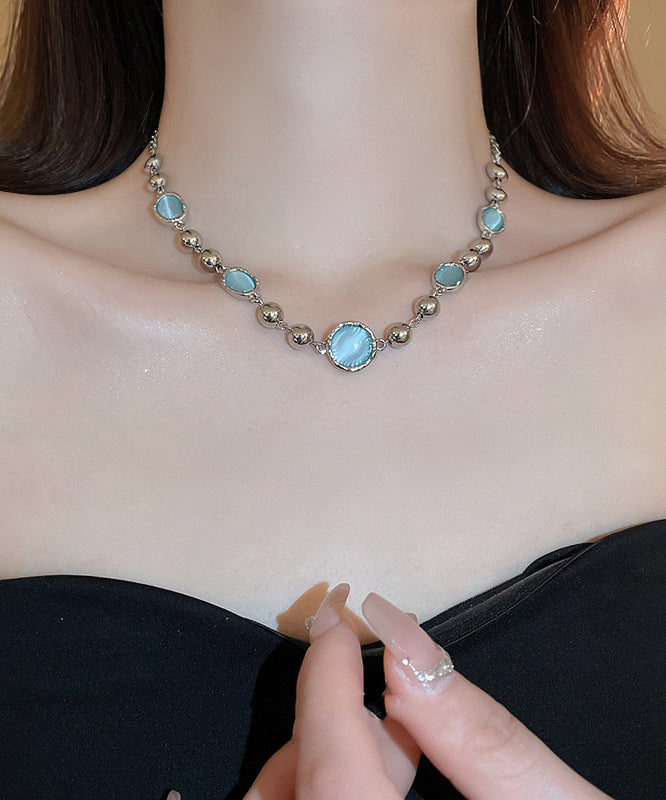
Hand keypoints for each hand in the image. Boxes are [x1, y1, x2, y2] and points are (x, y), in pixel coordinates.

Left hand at [242, 584, 615, 799]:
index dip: (323, 685)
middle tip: (390, 705)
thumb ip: (485, 741)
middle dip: (326, 735)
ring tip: (392, 750)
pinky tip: (378, 788)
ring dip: (325, 771)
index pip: (328, 769)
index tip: (333, 626)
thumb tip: (409, 656)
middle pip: (291, 799)